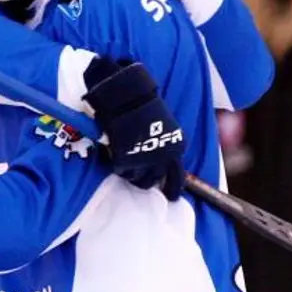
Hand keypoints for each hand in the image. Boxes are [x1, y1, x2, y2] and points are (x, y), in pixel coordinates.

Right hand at [83, 57, 185, 200]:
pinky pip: (121, 171)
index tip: (167, 194)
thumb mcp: (165, 126)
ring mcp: (144, 162)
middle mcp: (163, 159)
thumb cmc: (147, 104)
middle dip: (147, 180)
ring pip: (138, 180)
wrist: (128, 97)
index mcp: (176, 149)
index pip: (176, 179)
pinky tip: (115, 158)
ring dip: (132, 175)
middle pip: (155, 181)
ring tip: (126, 166)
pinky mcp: (124, 161)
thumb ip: (164, 143)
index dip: (170, 187)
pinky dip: (118, 167)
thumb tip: (158, 158)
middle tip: (139, 176)